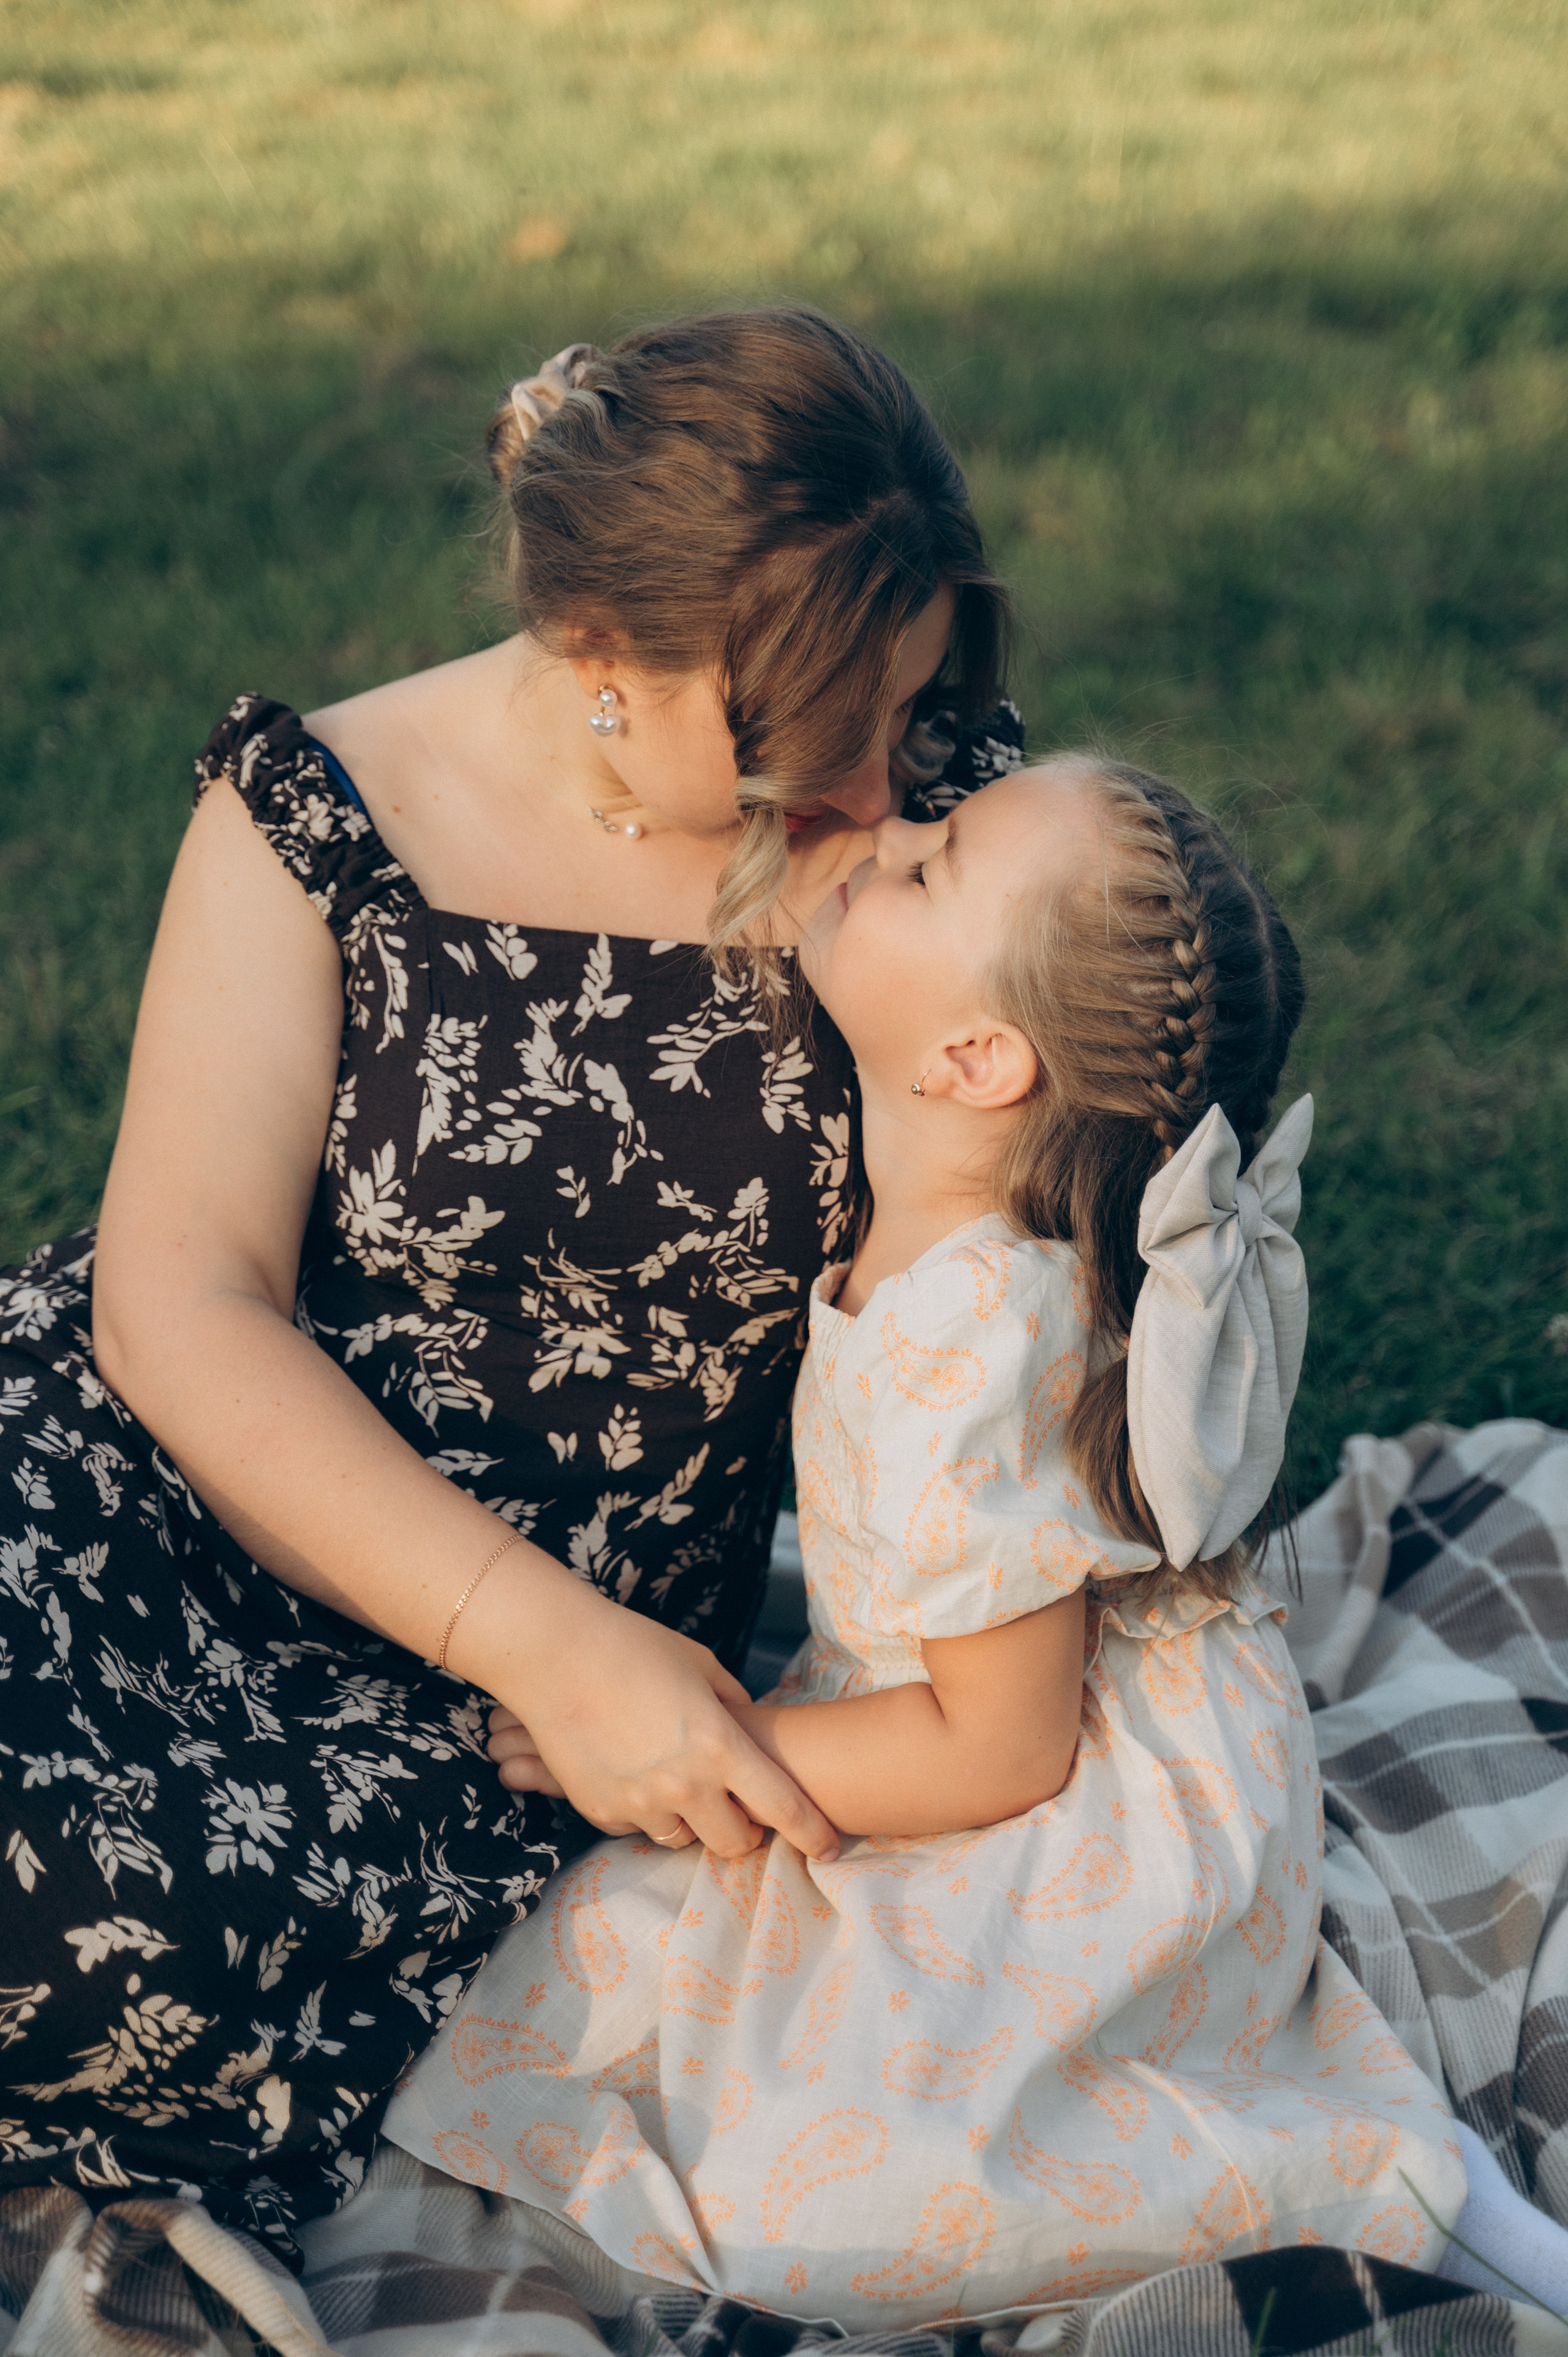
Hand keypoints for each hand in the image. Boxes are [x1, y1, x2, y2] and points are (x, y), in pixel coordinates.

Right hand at [458, 1563, 840, 1863]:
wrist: (556, 1653)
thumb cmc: (633, 1646)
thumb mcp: (699, 1665)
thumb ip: (733, 1703)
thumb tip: (750, 1725)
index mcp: (720, 1745)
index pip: (782, 1807)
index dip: (814, 1833)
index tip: (831, 1847)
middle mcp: (685, 1784)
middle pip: (734, 1842)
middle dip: (744, 1833)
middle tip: (738, 1810)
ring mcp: (640, 1802)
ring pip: (683, 1840)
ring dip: (691, 1821)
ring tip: (677, 1782)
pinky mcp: (601, 1810)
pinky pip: (637, 1828)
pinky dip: (644, 1811)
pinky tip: (632, 1771)